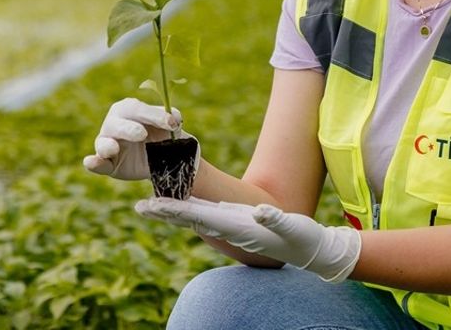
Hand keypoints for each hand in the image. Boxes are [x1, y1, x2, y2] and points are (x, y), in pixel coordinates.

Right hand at [82, 98, 196, 180]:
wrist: (162, 159)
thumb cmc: (163, 135)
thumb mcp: (172, 128)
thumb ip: (173, 121)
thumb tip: (175, 117)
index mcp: (129, 109)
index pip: (138, 109)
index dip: (154, 115)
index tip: (172, 124)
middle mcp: (114, 123)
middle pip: (117, 123)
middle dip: (129, 128)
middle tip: (142, 134)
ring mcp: (107, 143)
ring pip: (104, 142)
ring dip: (108, 145)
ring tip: (114, 148)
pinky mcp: (105, 163)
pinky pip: (97, 163)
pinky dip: (93, 163)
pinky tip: (90, 162)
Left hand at [136, 197, 361, 282]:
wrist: (310, 251)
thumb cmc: (303, 239)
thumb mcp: (293, 227)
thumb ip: (276, 219)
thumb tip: (260, 212)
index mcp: (237, 228)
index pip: (201, 217)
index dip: (177, 210)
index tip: (155, 206)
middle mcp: (229, 228)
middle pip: (190, 218)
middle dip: (165, 213)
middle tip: (139, 207)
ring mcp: (232, 225)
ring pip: (196, 216)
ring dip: (172, 210)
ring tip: (150, 204)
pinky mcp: (237, 221)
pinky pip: (208, 212)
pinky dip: (191, 204)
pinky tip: (180, 199)